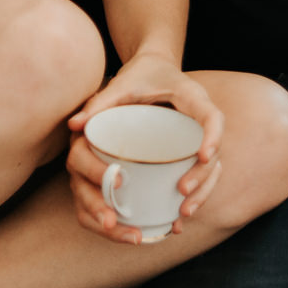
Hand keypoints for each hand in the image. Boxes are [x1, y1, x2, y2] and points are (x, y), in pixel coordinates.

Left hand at [64, 53, 223, 244]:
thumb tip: (74, 126)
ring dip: (201, 192)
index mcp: (192, 97)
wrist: (155, 67)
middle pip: (214, 150)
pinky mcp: (193, 149)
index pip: (212, 117)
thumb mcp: (123, 83)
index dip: (212, 136)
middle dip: (202, 175)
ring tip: (182, 213)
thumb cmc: (141, 74)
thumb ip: (101, 102)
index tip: (204, 156)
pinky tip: (177, 219)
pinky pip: (200, 175)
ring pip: (211, 168)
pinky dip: (193, 196)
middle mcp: (202, 119)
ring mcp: (200, 136)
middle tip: (182, 191)